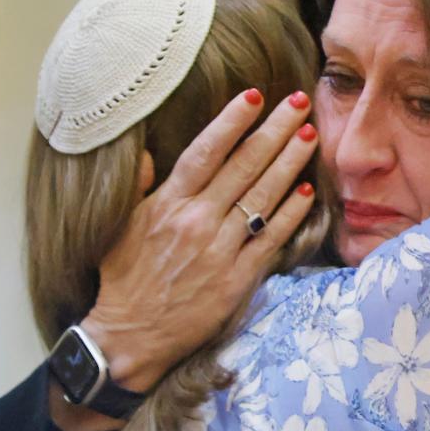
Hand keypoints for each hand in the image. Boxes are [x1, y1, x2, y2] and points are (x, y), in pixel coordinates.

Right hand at [84, 89, 317, 392]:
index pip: (205, 151)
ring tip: (310, 135)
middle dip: (274, 130)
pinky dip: (291, 213)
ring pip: (263, 197)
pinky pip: (271, 238)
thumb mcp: (119, 227)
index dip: (232, 121)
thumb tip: (148, 151)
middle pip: (244, 166)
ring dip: (290, 162)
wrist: (131, 336)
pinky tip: (308, 189)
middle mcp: (197, 221)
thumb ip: (138, 186)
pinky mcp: (237, 279)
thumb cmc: (123, 280)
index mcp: (167, 204)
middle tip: (299, 102)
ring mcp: (220, 250)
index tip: (253, 94)